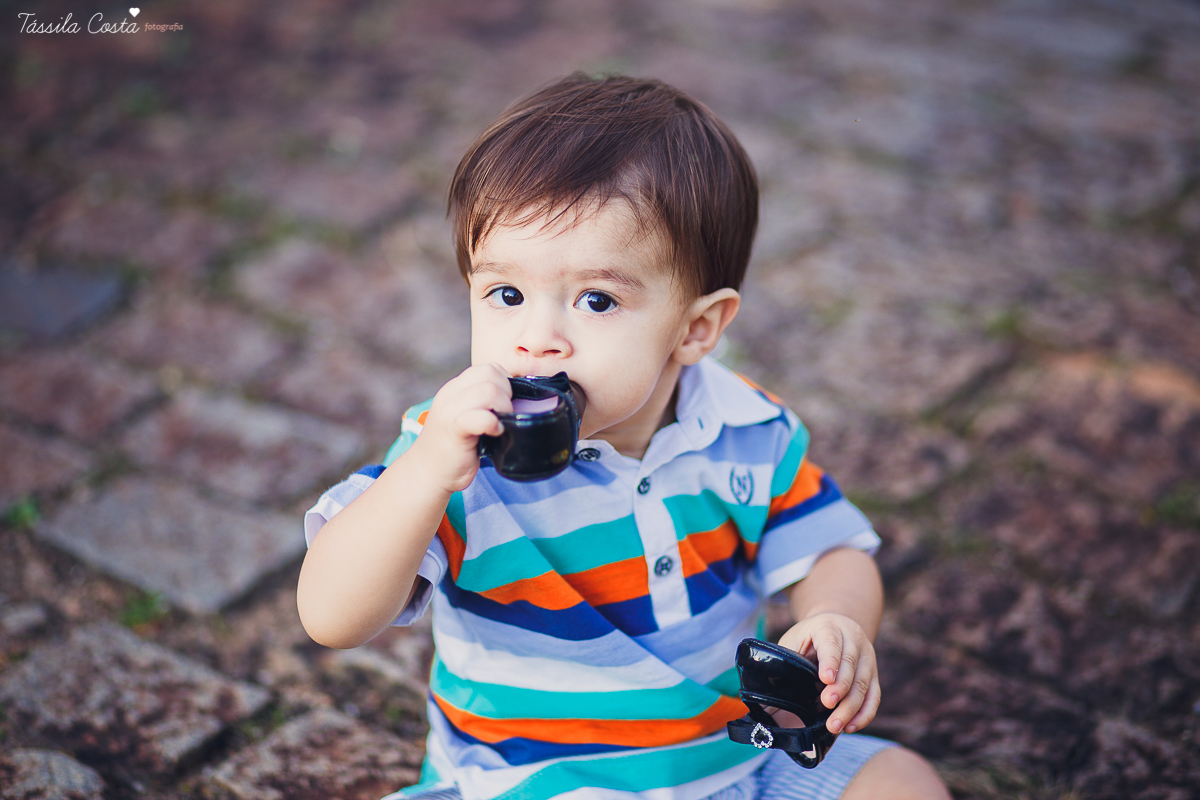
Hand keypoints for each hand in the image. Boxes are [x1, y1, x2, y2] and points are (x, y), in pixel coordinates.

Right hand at [410, 363, 511, 493]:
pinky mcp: (454, 430)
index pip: (488, 368)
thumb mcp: (466, 416)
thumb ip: (483, 403)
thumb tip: (518, 400)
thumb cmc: (455, 447)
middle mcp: (450, 394)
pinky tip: (495, 433)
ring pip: (488, 390)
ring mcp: (450, 411)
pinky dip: (494, 423)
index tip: (506, 403)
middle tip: (505, 414)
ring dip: (503, 406)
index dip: (504, 382)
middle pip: (490, 374)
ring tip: (500, 423)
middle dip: (507, 393)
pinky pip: (480, 416)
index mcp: (454, 388)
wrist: (427, 472)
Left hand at [777, 611, 880, 734]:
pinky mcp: (873, 673)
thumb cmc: (808, 638)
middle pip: (850, 664)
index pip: (831, 642)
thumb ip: (787, 663)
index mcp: (828, 627)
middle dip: (840, 688)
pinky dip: (865, 713)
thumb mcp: (794, 641)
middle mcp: (853, 638)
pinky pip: (874, 695)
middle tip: (827, 705)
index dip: (830, 660)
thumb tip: (769, 699)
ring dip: (851, 707)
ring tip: (835, 725)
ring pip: (864, 683)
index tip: (825, 679)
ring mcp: (867, 656)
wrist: (835, 624)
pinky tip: (852, 726)